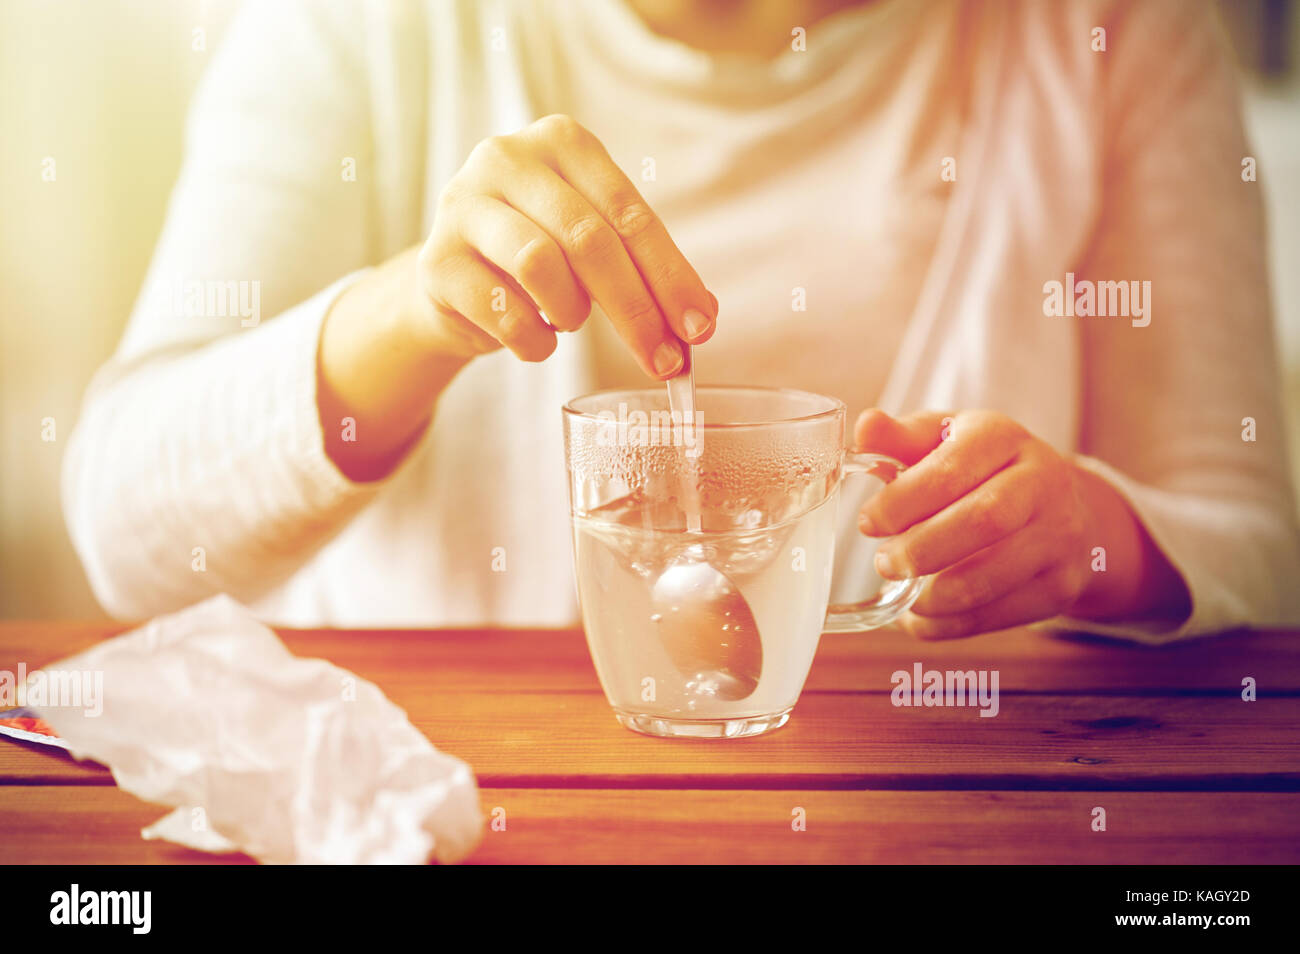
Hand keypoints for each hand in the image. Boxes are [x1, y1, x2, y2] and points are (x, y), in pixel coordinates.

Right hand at [415, 113, 716, 375]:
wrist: (454, 281)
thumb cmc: (538, 256)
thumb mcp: (593, 244)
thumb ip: (643, 267)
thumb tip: (701, 318)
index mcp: (561, 141)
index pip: (629, 211)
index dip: (669, 275)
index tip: (700, 328)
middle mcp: (507, 158)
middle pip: (589, 238)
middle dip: (636, 309)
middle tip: (664, 361)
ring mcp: (463, 205)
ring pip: (541, 264)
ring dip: (572, 312)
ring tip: (570, 322)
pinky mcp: (435, 260)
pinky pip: (501, 311)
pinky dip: (533, 340)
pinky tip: (537, 338)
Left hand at [855, 409, 1092, 639]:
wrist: (1061, 505)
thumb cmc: (982, 468)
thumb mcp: (944, 440)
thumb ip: (901, 437)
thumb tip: (866, 427)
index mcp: (1004, 437)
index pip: (952, 470)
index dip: (903, 502)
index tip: (869, 523)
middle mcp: (1043, 481)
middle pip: (983, 521)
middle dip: (921, 549)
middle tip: (884, 563)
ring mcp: (1060, 536)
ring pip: (992, 576)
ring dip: (934, 596)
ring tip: (902, 593)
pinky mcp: (1061, 586)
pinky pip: (999, 615)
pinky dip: (949, 625)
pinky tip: (921, 616)